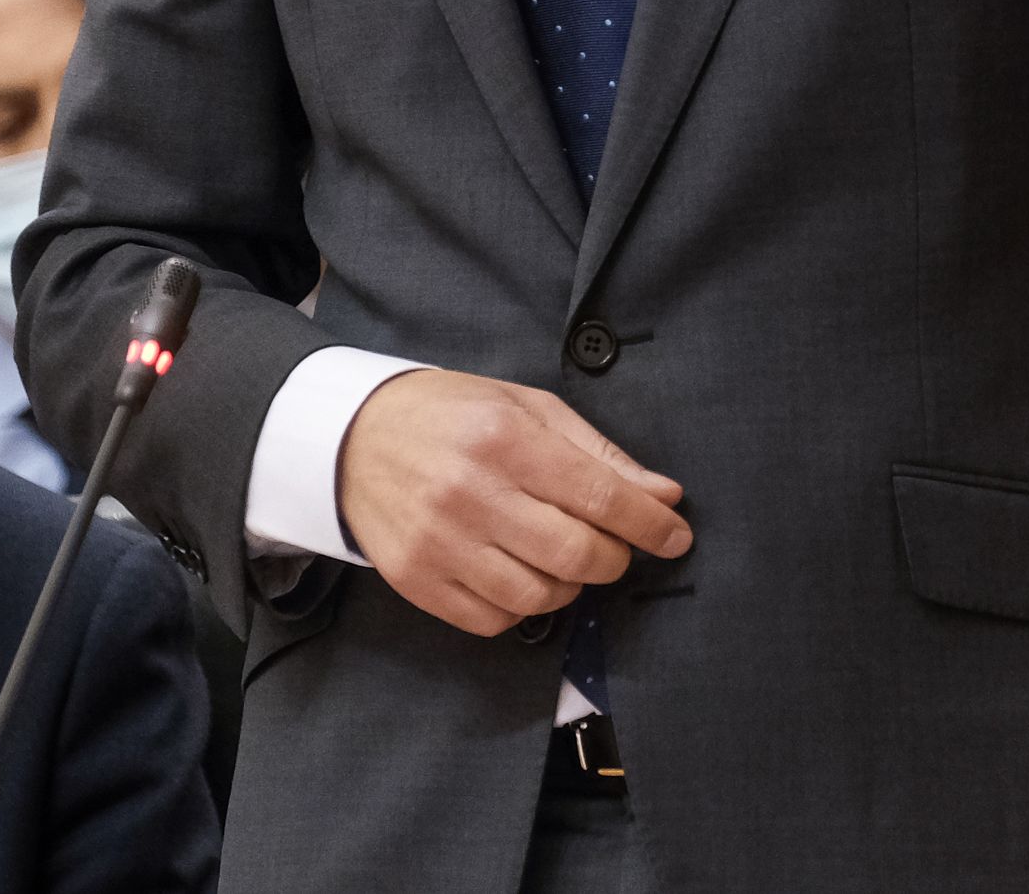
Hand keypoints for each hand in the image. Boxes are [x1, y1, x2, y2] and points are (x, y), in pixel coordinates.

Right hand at [337, 369, 691, 636]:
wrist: (352, 436)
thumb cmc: (452, 415)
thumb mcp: (527, 408)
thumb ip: (599, 453)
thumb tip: (663, 495)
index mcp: (504, 439)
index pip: (600, 497)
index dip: (650, 525)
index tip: (675, 536)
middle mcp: (471, 493)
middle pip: (577, 555)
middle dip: (614, 557)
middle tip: (611, 544)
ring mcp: (440, 542)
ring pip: (540, 597)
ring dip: (569, 585)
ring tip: (559, 556)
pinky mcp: (417, 580)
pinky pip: (494, 620)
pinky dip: (521, 606)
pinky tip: (517, 573)